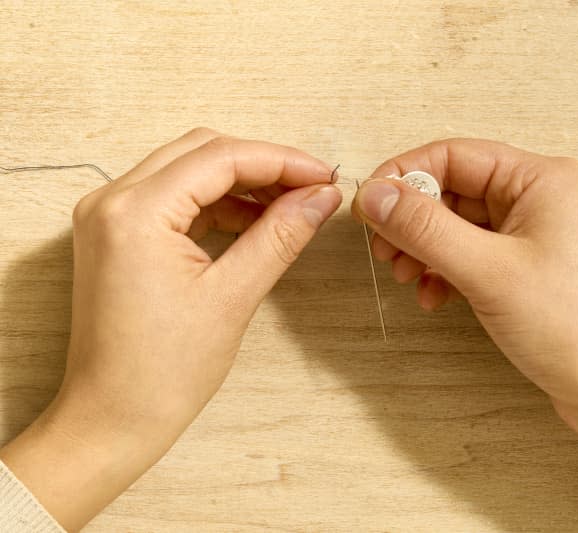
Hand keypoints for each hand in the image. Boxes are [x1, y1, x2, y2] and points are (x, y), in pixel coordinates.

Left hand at [0, 128, 341, 530]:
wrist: (112, 420)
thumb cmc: (161, 372)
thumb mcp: (233, 297)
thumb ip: (280, 236)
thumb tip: (321, 197)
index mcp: (135, 212)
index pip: (220, 157)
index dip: (281, 161)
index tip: (323, 176)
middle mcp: (112, 202)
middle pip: (202, 152)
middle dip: (262, 165)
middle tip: (312, 188)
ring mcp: (110, 217)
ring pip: (188, 170)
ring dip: (241, 183)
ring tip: (291, 205)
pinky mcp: (117, 236)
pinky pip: (175, 199)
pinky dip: (218, 204)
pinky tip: (255, 221)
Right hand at [352, 138, 577, 527]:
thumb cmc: (572, 326)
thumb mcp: (487, 270)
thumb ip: (425, 228)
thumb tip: (374, 194)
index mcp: (541, 179)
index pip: (454, 156)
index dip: (404, 176)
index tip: (368, 206)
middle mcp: (538, 199)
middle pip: (453, 189)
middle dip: (412, 220)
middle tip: (383, 250)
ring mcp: (533, 234)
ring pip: (458, 225)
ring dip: (424, 248)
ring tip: (405, 276)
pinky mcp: (526, 267)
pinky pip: (471, 254)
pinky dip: (444, 270)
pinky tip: (432, 295)